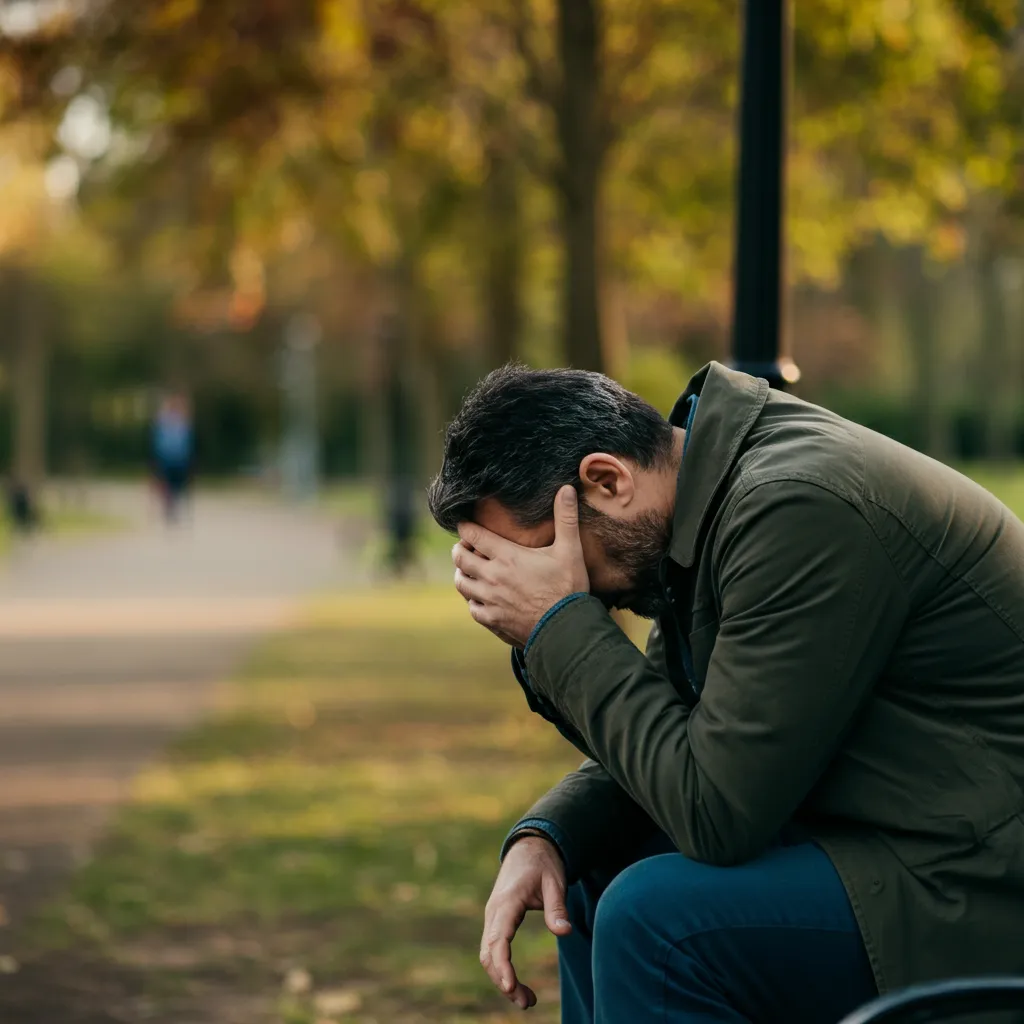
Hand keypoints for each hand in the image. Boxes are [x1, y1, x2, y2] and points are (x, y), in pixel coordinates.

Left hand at [453, 487, 588, 646]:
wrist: (566, 629)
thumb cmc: (568, 588)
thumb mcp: (570, 550)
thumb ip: (566, 518)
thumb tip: (567, 489)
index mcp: (507, 556)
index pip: (474, 535)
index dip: (465, 527)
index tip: (464, 524)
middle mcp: (492, 577)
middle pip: (460, 559)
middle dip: (459, 549)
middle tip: (464, 546)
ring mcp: (490, 600)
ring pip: (461, 584)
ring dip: (462, 574)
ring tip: (467, 570)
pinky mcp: (492, 620)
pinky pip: (472, 607)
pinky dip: (472, 600)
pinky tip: (480, 597)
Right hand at [481, 834, 570, 1009]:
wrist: (529, 846)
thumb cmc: (543, 863)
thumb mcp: (555, 882)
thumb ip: (557, 907)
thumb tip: (565, 932)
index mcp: (507, 902)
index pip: (498, 939)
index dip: (502, 966)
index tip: (510, 987)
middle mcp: (494, 911)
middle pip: (488, 953)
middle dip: (503, 981)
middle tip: (527, 1003)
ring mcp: (493, 915)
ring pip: (488, 954)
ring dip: (501, 978)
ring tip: (526, 999)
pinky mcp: (497, 919)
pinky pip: (493, 948)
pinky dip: (501, 967)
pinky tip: (516, 982)